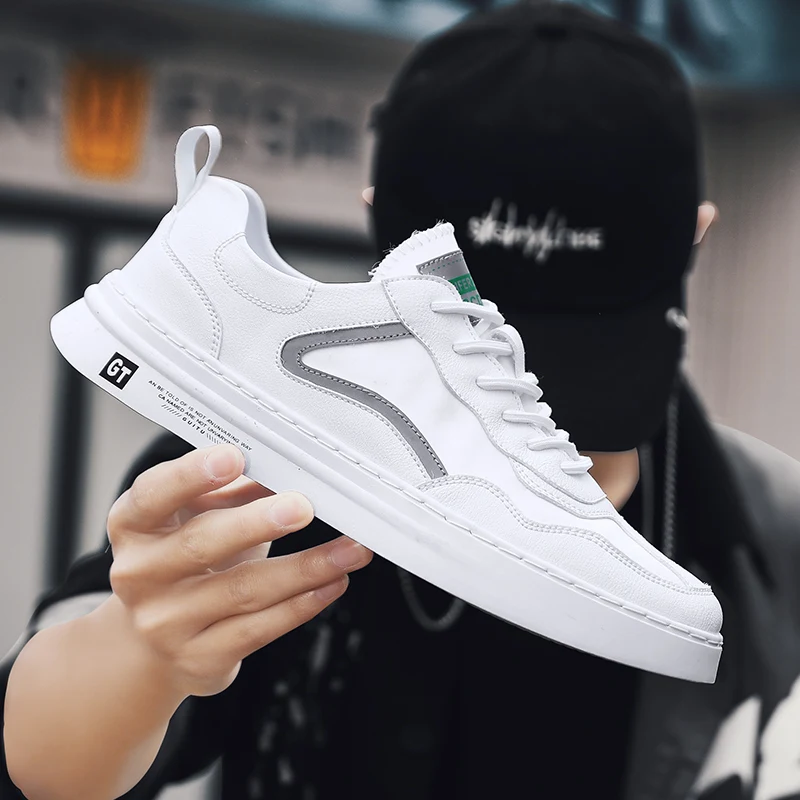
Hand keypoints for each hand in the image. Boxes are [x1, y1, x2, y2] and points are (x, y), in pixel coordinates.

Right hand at [105, 444, 371, 697]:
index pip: (153, 494)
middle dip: (257, 523)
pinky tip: (334, 582)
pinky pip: (261, 628)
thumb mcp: (197, 517)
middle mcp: (140, 574)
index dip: (191, 474)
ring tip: (351, 548)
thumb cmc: (185, 562)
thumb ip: (233, 489)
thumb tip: (286, 463)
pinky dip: (304, 603)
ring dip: (307, 567)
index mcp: (134, 525)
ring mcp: (166, 622)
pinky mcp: (200, 658)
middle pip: (202, 544)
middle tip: (302, 506)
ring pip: (245, 590)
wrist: (151, 642)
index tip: (233, 457)